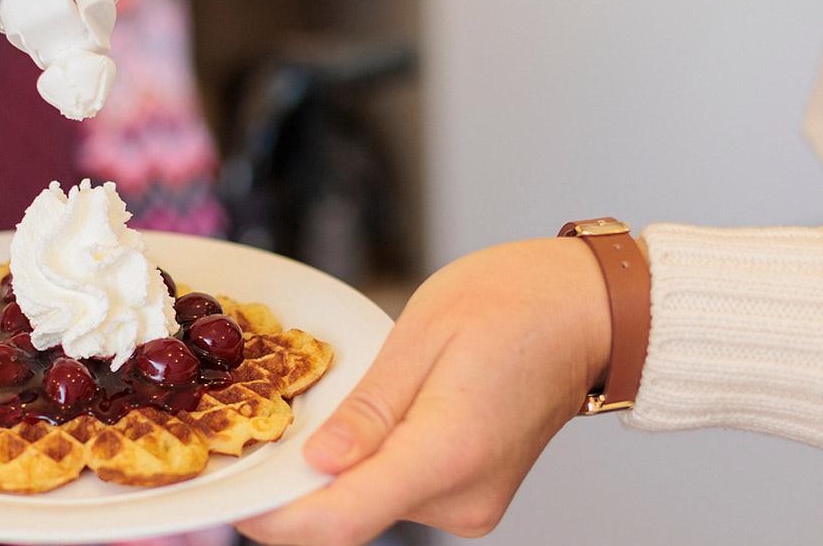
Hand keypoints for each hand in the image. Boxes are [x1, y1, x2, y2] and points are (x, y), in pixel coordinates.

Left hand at [237, 238, 619, 544]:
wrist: (586, 310)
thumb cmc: (511, 302)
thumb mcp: (422, 335)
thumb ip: (368, 410)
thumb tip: (318, 465)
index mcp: (448, 452)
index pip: (342, 517)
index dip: (278, 519)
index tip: (236, 500)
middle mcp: (462, 495)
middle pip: (350, 515)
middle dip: (296, 486)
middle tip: (254, 436)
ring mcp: (470, 503)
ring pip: (371, 505)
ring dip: (330, 474)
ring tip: (309, 418)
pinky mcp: (468, 495)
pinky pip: (396, 492)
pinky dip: (363, 468)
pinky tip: (353, 426)